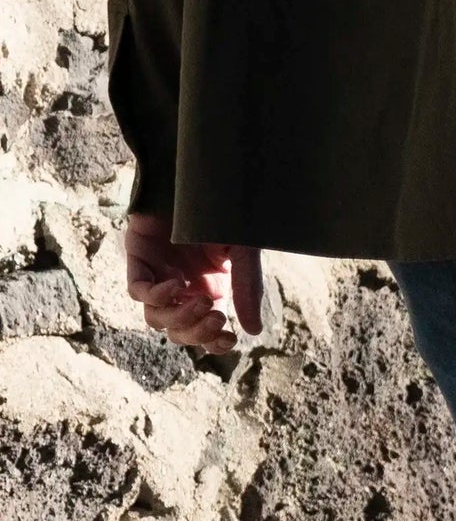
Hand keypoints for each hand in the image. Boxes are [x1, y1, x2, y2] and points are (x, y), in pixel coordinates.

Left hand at [124, 212, 262, 355]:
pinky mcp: (138, 258)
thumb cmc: (225, 214)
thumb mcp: (244, 255)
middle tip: (218, 315)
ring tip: (204, 301)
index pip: (203, 331)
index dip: (212, 342)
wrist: (199, 178)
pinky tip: (179, 284)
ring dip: (180, 317)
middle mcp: (182, 288)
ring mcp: (158, 274)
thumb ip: (247, 291)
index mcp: (208, 291)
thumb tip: (253, 332)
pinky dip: (157, 295)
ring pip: (156, 317)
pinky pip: (138, 290)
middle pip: (178, 331)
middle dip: (197, 331)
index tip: (229, 338)